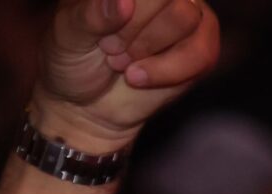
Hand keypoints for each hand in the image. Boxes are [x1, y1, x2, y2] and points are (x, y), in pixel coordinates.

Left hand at [34, 0, 220, 156]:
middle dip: (137, 32)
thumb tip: (123, 2)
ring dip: (150, 50)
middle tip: (112, 51)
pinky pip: (202, 52)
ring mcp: (185, 13)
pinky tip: (141, 77)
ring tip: (125, 64)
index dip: (128, 12)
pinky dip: (168, 70)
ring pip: (187, 18)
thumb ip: (91, 14)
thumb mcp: (68, 35)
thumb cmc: (74, 61)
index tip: (101, 36)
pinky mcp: (200, 47)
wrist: (86, 105)